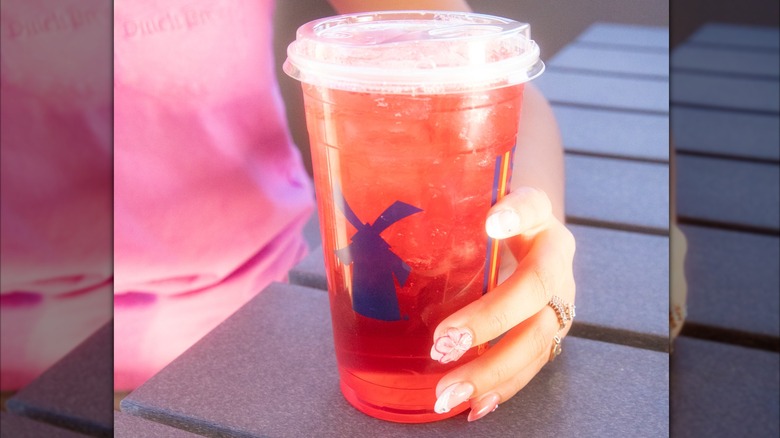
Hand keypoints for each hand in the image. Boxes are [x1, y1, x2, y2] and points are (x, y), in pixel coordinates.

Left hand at [429, 187, 576, 420]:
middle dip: (489, 321)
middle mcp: (557, 261)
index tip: (492, 223)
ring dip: (492, 370)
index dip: (515, 216)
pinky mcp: (552, 333)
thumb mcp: (484, 204)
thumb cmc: (494, 221)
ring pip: (536, 339)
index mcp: (539, 219)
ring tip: (450, 391)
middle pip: (534, 292)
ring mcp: (561, 301)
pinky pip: (532, 364)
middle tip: (443, 344)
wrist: (531, 237)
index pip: (532, 208)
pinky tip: (474, 406)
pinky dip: (503, 388)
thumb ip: (464, 204)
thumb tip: (446, 213)